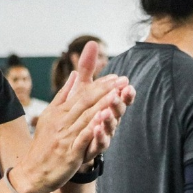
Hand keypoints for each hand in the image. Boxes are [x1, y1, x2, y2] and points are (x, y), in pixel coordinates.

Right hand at [17, 42, 134, 192]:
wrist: (32, 173)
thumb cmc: (43, 146)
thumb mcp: (50, 116)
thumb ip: (63, 96)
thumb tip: (74, 75)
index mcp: (58, 112)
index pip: (81, 94)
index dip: (99, 85)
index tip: (115, 76)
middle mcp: (62, 122)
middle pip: (86, 102)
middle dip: (105, 90)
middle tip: (123, 80)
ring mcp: (66, 137)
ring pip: (86, 118)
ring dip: (103, 105)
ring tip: (118, 94)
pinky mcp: (70, 153)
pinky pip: (83, 138)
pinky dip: (93, 128)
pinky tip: (104, 119)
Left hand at [75, 43, 135, 170]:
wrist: (64, 145)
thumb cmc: (79, 115)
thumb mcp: (82, 90)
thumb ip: (88, 69)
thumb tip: (92, 43)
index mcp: (107, 107)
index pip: (119, 98)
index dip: (124, 93)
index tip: (128, 84)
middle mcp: (107, 122)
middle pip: (117, 112)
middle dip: (119, 103)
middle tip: (120, 94)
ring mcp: (101, 136)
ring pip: (109, 128)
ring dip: (109, 120)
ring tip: (106, 112)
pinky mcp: (92, 149)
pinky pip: (98, 144)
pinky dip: (99, 136)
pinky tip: (96, 129)